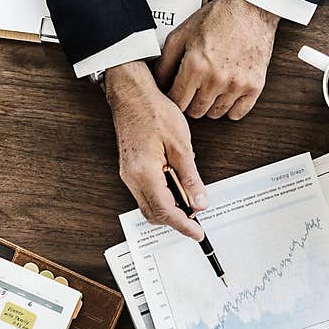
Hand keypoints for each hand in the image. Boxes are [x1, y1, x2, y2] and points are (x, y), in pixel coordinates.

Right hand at [104, 61, 207, 240]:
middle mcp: (131, 177)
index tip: (197, 233)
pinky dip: (163, 196)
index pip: (165, 211)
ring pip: (149, 205)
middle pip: (154, 213)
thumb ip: (190, 178)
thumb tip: (199, 202)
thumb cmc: (154, 112)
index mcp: (144, 172)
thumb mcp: (181, 146)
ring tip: (190, 200)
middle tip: (197, 218)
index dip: (183, 225)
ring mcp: (128, 174)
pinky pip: (146, 192)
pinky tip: (177, 186)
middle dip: (176, 220)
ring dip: (169, 208)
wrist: (132, 95)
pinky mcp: (130, 169)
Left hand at [154, 0, 279, 119]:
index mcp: (195, 66)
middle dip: (190, 103)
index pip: (177, 101)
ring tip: (210, 90)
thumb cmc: (218, 18)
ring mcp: (236, 84)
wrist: (250, 8)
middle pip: (196, 111)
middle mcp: (216, 78)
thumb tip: (158, 82)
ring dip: (210, 106)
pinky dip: (230, 108)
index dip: (173, 100)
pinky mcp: (254, 86)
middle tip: (193, 91)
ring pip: (216, 114)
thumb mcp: (182, 34)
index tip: (176, 95)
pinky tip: (226, 95)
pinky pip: (238, 113)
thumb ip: (166, 61)